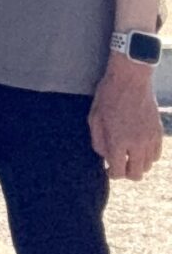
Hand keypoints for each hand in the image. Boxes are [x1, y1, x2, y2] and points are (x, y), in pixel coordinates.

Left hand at [91, 53, 163, 180]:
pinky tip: (140, 149)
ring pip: (147, 166)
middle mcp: (136, 143)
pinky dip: (148, 156)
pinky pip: (156, 155)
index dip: (112, 173)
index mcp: (118, 140)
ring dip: (137, 164)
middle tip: (120, 164)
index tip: (109, 169)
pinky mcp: (158, 133)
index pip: (118, 172)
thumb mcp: (95, 117)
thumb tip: (105, 157)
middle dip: (126, 173)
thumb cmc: (109, 95)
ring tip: (129, 155)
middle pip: (136, 174)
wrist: (131, 78)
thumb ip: (98, 141)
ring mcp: (150, 139)